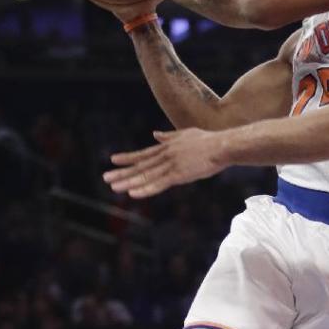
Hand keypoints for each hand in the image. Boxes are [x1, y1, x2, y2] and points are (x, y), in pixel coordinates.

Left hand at [104, 128, 228, 198]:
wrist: (223, 145)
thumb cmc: (208, 141)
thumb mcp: (185, 134)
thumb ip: (168, 136)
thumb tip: (155, 134)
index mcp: (166, 147)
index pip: (143, 154)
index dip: (128, 158)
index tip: (113, 160)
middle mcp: (165, 155)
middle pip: (140, 166)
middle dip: (122, 172)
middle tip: (106, 178)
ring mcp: (170, 165)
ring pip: (145, 176)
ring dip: (129, 182)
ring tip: (114, 187)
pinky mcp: (178, 175)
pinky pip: (158, 185)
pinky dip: (145, 189)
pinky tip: (133, 194)